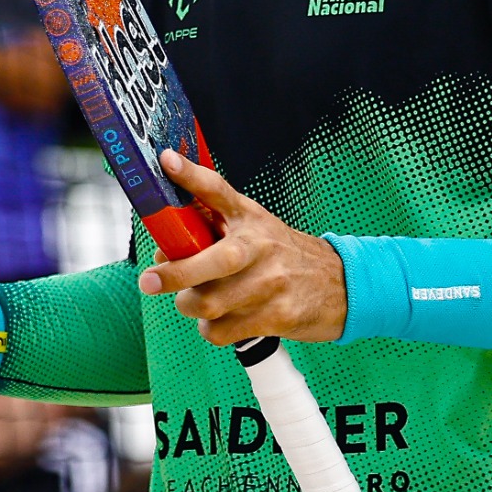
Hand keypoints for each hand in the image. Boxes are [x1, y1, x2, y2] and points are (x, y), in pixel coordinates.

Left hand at [142, 149, 345, 344]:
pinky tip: (224, 319)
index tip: (166, 160)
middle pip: (210, 262)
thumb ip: (212, 232)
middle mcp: (260, 247)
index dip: (191, 175)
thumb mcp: (254, 228)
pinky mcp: (277, 316)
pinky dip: (212, 329)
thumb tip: (164, 251)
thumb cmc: (283, 255)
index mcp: (249, 219)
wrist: (341, 285)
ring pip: (208, 303)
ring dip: (192, 306)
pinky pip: (222, 330)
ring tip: (200, 301)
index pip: (218, 190)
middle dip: (174, 275)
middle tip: (150, 281)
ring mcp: (270, 284)